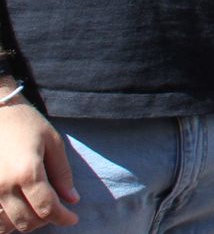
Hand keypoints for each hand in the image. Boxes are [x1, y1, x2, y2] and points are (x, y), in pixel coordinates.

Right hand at [0, 102, 77, 229]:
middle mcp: (4, 186)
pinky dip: (6, 221)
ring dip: (25, 223)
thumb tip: (72, 200)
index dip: (63, 218)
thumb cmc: (26, 123)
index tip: (73, 218)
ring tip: (38, 210)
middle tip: (58, 212)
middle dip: (47, 221)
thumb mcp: (53, 143)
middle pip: (27, 221)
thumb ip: (63, 173)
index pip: (47, 208)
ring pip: (6, 225)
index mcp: (27, 173)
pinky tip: (18, 210)